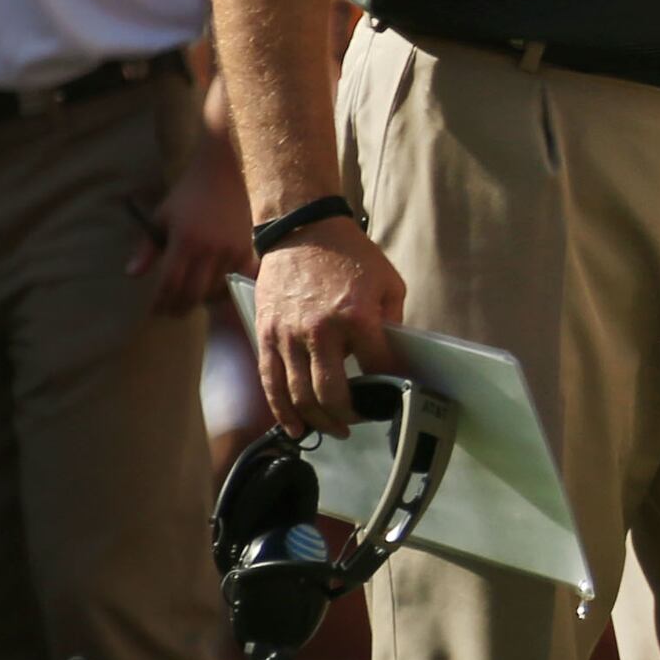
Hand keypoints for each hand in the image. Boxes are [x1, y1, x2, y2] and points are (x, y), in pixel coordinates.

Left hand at [133, 146, 253, 315]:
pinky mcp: (246, 248)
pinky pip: (237, 278)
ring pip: (215, 288)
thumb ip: (148, 248)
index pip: (170, 283)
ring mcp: (230, 250)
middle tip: (172, 312)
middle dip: (180, 307)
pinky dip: (226, 287)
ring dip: (202, 299)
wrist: (221, 173)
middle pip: (193, 293)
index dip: (161, 301)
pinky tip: (216, 290)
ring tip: (191, 302)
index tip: (155, 310)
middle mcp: (208, 250)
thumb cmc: (186, 194)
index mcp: (184, 242)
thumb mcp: (160, 218)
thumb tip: (132, 274)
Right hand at [253, 220, 404, 435]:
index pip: (377, 367)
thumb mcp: (388, 283)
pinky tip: (294, 427)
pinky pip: (271, 382)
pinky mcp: (265, 335)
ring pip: (298, 395)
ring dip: (317, 420)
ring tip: (332, 429)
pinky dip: (282, 410)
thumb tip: (392, 358)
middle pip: (331, 394)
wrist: (301, 229)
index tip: (393, 397)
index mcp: (357, 317)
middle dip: (347, 416)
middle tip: (357, 423)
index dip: (388, 388)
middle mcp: (320, 331)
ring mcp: (288, 335)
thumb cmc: (348, 254)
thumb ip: (392, 322)